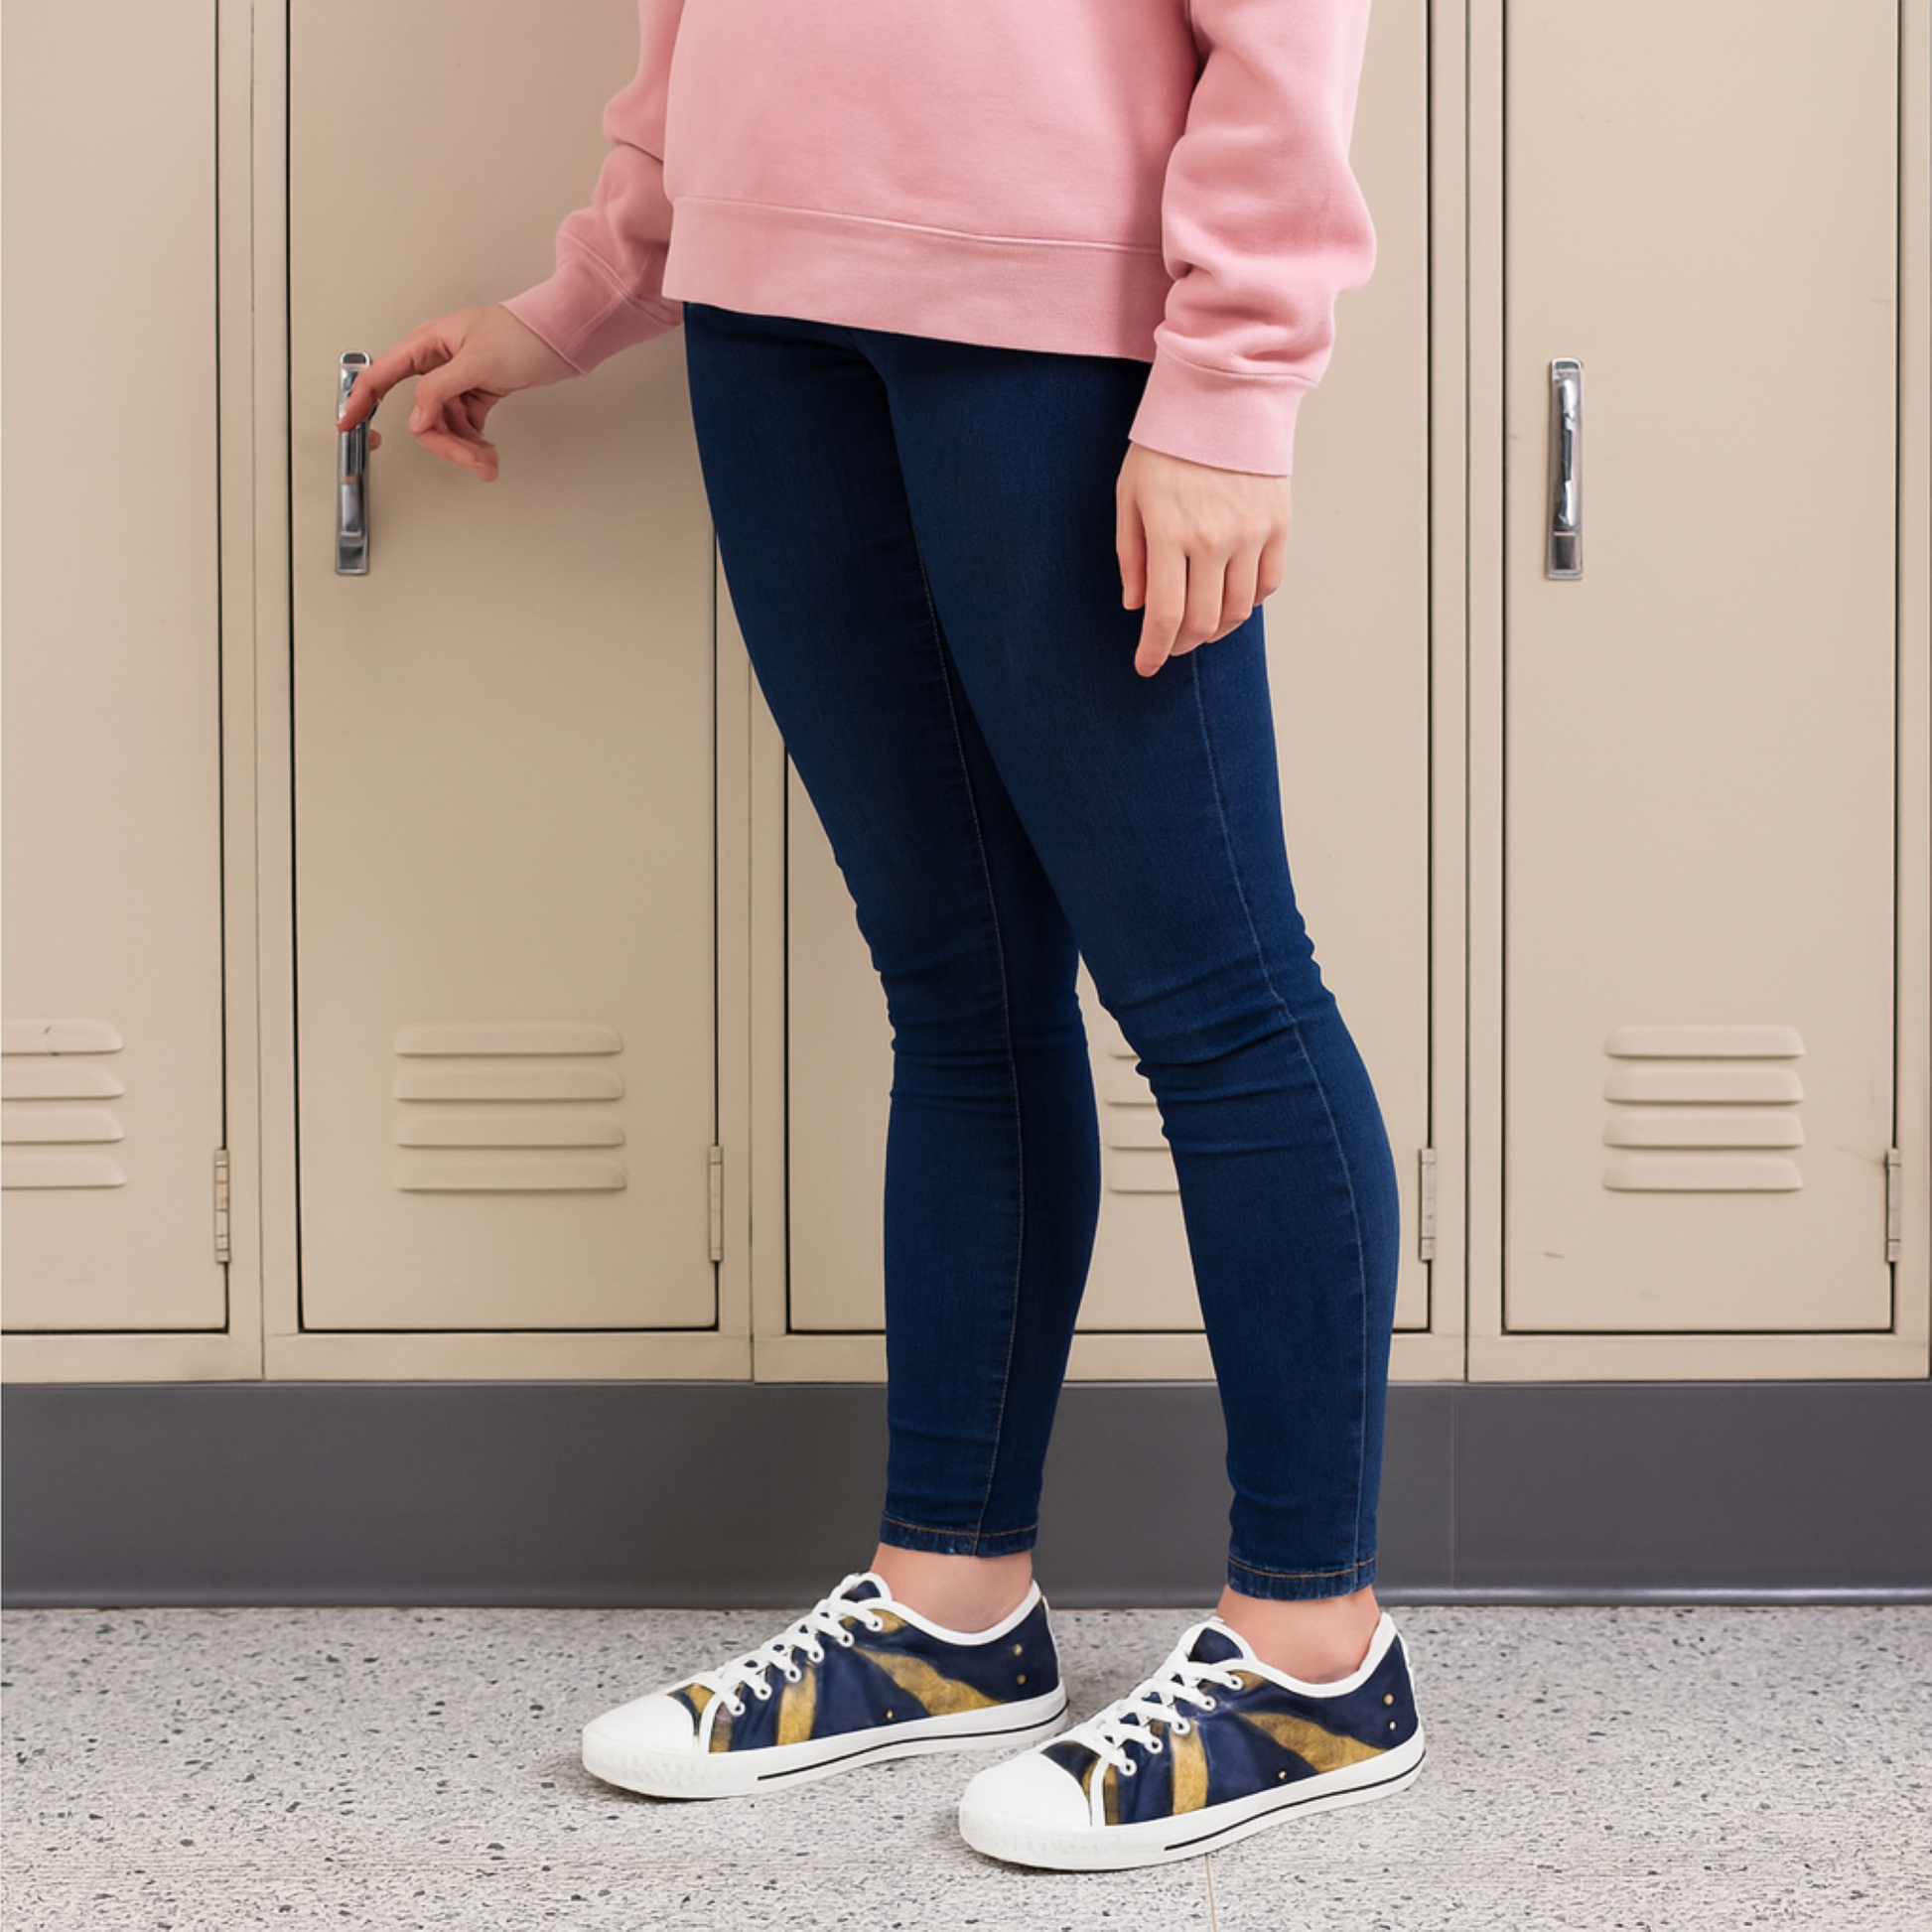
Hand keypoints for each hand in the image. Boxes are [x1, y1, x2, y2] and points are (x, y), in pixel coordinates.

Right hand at [335, 304, 576, 481]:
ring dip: (465, 449)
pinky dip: (475, 444)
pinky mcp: (476, 395)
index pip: (382, 375)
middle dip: (444, 443)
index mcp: (427, 344)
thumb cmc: (521, 334)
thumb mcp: (476, 361)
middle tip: (469, 459)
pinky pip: (464, 428)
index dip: (361, 400)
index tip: (347, 423)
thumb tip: (417, 417)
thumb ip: (440, 390)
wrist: (559, 338)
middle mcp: (438, 363)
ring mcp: (457, 381)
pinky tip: (489, 453)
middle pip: (422, 416)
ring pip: (444, 427)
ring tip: (489, 461)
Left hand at [1115, 444, 1290, 677]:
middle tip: (1168, 645)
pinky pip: (1267, 584)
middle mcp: (1214, 540)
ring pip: (1238, 611)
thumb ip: (1131, 555)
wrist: (1224, 397)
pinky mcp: (1277, 526)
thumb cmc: (1168, 444)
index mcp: (1170, 533)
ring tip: (1198, 626)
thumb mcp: (1130, 495)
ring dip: (1216, 629)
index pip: (1165, 615)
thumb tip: (1136, 606)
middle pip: (1203, 622)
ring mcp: (1251, 534)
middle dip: (1181, 644)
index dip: (1154, 651)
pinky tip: (1229, 599)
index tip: (1145, 667)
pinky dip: (1248, 603)